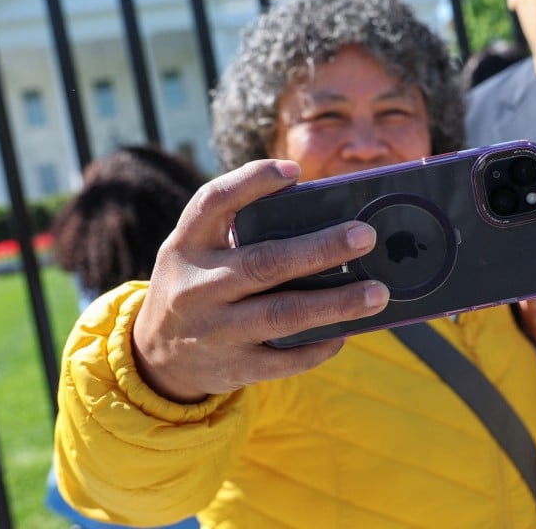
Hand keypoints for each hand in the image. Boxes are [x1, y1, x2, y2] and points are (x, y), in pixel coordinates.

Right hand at [132, 159, 389, 403]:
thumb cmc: (201, 283)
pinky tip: (348, 330)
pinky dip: (321, 344)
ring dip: (336, 303)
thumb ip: (244, 230)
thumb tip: (327, 217)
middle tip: (366, 235)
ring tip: (379, 292)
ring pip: (283, 315)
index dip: (252, 182)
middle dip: (320, 249)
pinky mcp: (234, 367)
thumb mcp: (201, 251)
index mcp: (188, 245)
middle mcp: (198, 286)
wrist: (156, 356)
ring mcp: (215, 330)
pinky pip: (286, 358)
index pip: (213, 202)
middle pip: (265, 263)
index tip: (294, 170)